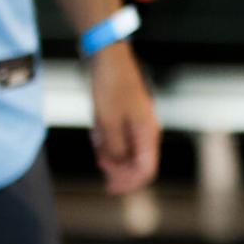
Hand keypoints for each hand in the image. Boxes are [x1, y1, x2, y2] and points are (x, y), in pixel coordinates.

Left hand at [88, 43, 159, 193]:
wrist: (107, 57)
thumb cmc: (110, 85)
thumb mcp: (107, 121)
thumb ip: (114, 149)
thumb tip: (115, 167)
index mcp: (147, 133)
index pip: (146, 169)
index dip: (129, 182)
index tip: (109, 187)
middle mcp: (146, 130)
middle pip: (138, 164)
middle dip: (120, 172)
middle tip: (101, 176)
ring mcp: (137, 123)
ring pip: (128, 152)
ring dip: (112, 156)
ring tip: (96, 145)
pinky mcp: (126, 116)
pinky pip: (120, 138)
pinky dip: (109, 143)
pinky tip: (97, 137)